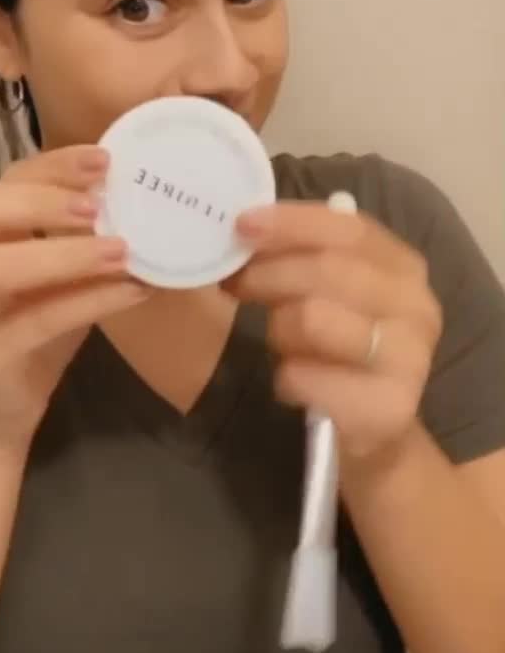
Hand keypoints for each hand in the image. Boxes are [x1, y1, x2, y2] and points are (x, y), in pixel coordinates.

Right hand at [0, 146, 146, 453]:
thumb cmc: (29, 332)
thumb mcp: (51, 276)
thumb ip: (73, 237)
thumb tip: (138, 197)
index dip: (49, 166)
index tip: (103, 161)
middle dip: (38, 200)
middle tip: (100, 206)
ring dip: (65, 254)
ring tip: (122, 252)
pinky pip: (32, 322)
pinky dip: (88, 302)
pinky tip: (133, 292)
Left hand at [229, 201, 441, 462]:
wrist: (374, 429)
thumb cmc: (338, 349)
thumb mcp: (324, 290)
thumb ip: (299, 254)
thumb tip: (245, 226)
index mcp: (403, 266)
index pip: (347, 228)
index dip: (291, 223)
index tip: (242, 224)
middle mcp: (417, 305)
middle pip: (327, 268)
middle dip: (269, 273)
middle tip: (236, 284)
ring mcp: (410, 357)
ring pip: (312, 318)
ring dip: (279, 330)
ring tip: (283, 344)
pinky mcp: (389, 407)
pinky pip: (304, 375)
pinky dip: (285, 378)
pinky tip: (295, 383)